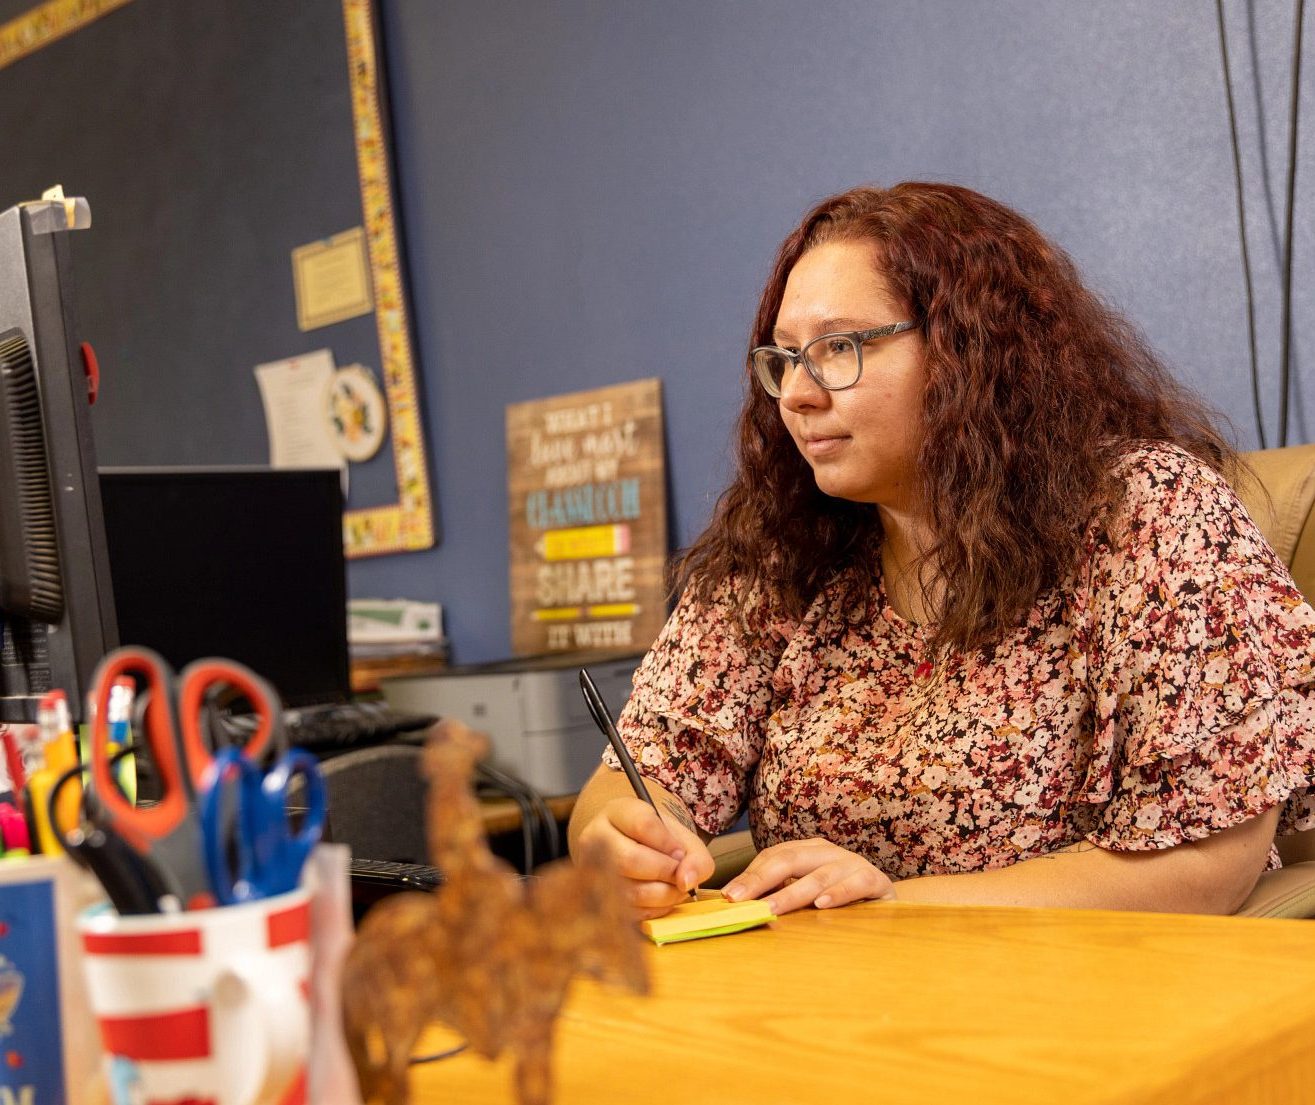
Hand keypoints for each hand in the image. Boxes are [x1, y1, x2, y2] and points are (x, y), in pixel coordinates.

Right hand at [576, 796, 714, 919]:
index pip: (642, 825)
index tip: (679, 852)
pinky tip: (660, 898)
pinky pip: (632, 913)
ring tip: (673, 886)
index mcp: (615, 812)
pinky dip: (656, 909)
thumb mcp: (679, 837)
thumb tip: (687, 882)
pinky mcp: (598, 902)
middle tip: (677, 873)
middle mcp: (595, 839)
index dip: (668, 843)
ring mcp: (591, 872)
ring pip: (632, 891)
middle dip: (666, 871)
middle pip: (630, 860)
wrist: (632, 853)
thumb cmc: (657, 843)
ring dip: (665, 894)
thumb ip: (694, 855)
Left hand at [721, 838, 895, 914]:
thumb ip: (780, 894)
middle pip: (789, 860)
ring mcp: (852, 864)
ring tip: (771, 908)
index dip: (750, 874)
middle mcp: (828, 853)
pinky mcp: (875, 881)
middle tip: (740, 900)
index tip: (729, 896)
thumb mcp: (809, 894)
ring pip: (818, 875)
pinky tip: (821, 905)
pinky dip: (837, 894)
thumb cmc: (841, 902)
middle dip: (761, 880)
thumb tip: (740, 905)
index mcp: (808, 851)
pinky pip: (854, 884)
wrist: (889, 904)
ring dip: (792, 893)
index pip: (773, 856)